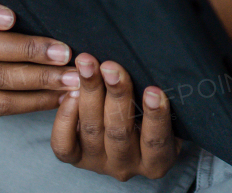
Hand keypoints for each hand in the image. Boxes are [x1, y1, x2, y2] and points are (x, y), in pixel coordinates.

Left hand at [51, 53, 182, 180]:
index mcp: (156, 161)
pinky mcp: (76, 159)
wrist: (128, 133)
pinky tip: (72, 92)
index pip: (156, 141)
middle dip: (117, 95)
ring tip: (87, 66)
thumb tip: (153, 66)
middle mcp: (126, 165)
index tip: (153, 90)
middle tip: (111, 67)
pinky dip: (66, 118)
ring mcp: (98, 163)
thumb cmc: (150, 115)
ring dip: (90, 94)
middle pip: (120, 132)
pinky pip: (64, 145)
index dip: (155, 116)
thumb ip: (159, 100)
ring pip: (92, 131)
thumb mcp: (167, 115)